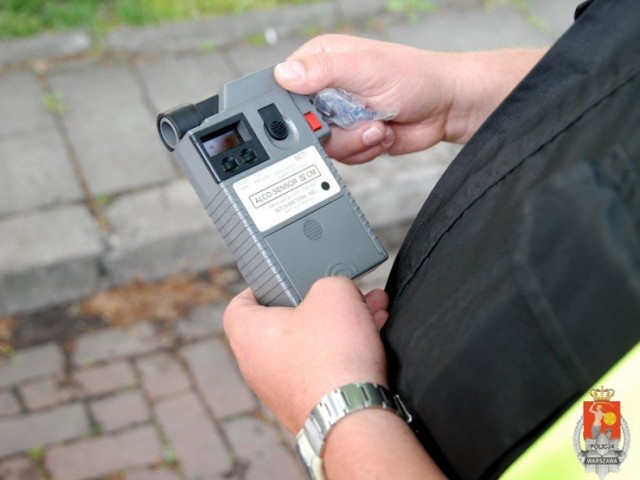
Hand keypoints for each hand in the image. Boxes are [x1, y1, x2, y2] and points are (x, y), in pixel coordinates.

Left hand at [223, 276, 389, 432]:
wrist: (352, 414)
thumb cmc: (331, 354)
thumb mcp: (333, 292)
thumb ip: (331, 282)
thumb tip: (337, 293)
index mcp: (248, 333)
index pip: (240, 303)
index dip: (261, 286)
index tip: (283, 279)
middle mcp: (257, 364)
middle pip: (285, 322)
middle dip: (320, 303)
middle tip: (343, 293)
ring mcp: (281, 388)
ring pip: (310, 343)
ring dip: (340, 324)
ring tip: (371, 310)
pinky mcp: (307, 403)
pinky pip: (323, 366)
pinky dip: (344, 350)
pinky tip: (372, 337)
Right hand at [275, 34, 544, 163]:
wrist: (446, 108)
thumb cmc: (415, 76)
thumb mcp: (364, 68)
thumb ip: (322, 70)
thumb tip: (284, 74)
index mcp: (321, 60)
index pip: (285, 84)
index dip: (294, 105)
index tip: (315, 115)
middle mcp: (326, 87)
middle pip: (302, 123)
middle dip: (331, 130)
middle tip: (357, 120)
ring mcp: (339, 115)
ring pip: (323, 145)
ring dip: (354, 141)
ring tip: (377, 126)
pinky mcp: (352, 137)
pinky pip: (342, 156)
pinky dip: (364, 150)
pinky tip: (381, 134)